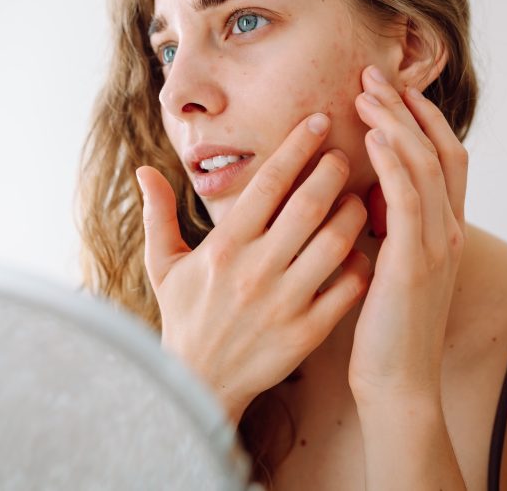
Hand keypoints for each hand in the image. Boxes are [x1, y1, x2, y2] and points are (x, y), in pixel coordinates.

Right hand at [137, 113, 371, 422]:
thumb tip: (144, 170)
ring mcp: (284, 302)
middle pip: (309, 205)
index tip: (319, 121)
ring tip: (357, 198)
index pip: (268, 183)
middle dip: (334, 171)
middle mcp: (256, 270)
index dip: (297, 146)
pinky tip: (362, 249)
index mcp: (224, 247)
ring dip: (354, 212)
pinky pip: (348, 288)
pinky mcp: (307, 333)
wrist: (197, 386)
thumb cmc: (183, 318)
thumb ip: (157, 215)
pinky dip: (361, 264)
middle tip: (344, 156)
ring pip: (336, 242)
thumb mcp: (163, 266)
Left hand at [349, 66, 468, 400]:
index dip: (422, 119)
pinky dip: (396, 163)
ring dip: (396, 124)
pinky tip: (376, 138)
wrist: (398, 381)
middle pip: (438, 150)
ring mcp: (438, 245)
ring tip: (366, 93)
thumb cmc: (387, 326)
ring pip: (425, 166)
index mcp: (444, 230)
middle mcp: (449, 230)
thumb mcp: (393, 267)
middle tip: (372, 75)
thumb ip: (390, 229)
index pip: (443, 158)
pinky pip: (410, 200)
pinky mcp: (417, 262)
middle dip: (406, 108)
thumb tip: (366, 195)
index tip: (391, 89)